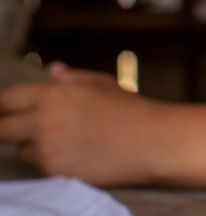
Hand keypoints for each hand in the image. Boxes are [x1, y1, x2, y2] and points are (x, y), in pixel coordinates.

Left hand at [0, 62, 159, 184]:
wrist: (152, 141)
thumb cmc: (130, 109)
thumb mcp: (102, 85)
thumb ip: (71, 79)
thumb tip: (52, 70)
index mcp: (54, 95)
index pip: (6, 99)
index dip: (3, 105)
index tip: (7, 109)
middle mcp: (44, 122)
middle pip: (2, 129)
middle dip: (10, 128)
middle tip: (24, 129)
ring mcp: (48, 149)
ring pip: (22, 150)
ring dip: (35, 146)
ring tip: (67, 141)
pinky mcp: (55, 172)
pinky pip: (42, 167)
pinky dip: (54, 162)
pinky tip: (79, 154)